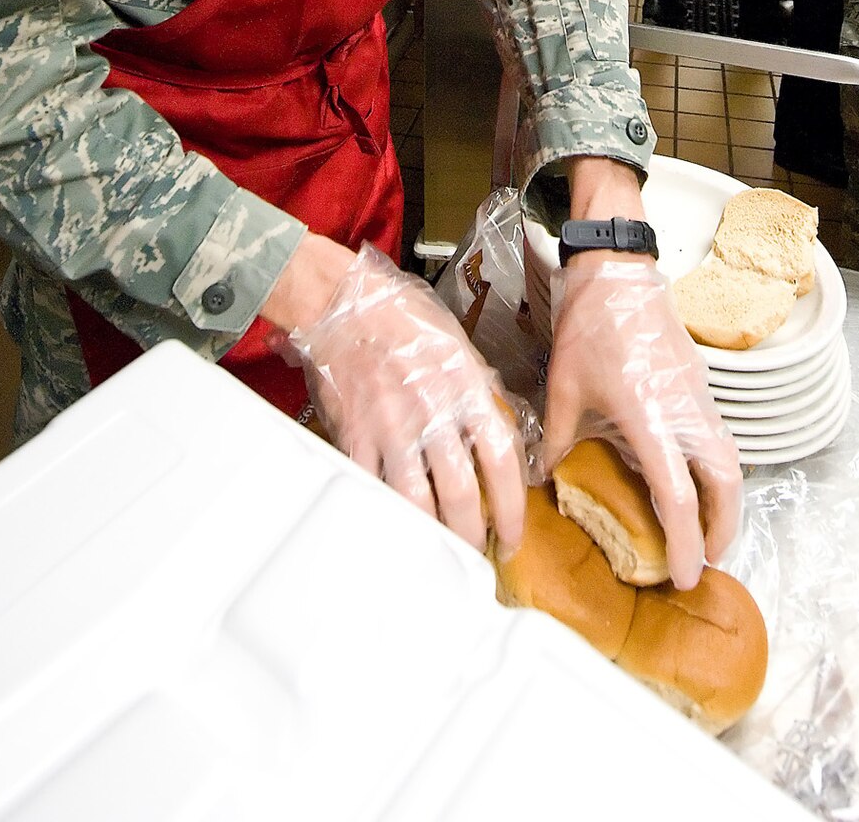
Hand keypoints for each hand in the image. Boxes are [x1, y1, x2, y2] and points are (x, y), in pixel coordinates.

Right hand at [287, 245, 526, 556]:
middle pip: (462, 494)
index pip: (502, 460)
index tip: (513, 534)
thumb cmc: (403, 318)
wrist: (346, 304)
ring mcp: (391, 428)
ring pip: (416, 503)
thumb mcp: (460, 346)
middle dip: (472, 537)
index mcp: (467, 390)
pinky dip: (383, 515)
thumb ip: (482, 390)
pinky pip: (370, 490)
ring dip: (431, 537)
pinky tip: (393, 528)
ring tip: (438, 553)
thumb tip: (500, 426)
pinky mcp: (355, 436)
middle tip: (475, 554)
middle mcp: (433, 413)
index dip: (513, 508)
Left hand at [541, 253, 741, 588]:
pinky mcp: (700, 382)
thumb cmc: (589, 326)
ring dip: (725, 499)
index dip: (685, 542)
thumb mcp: (564, 387)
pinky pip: (719, 434)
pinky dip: (717, 466)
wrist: (617, 271)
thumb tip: (544, 477)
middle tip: (706, 559)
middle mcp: (684, 411)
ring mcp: (698, 394)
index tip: (684, 575)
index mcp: (649, 417)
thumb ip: (559, 438)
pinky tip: (696, 478)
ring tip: (706, 529)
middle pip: (726, 482)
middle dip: (723, 527)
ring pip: (729, 458)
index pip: (679, 494)